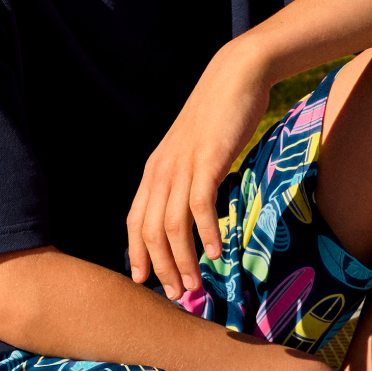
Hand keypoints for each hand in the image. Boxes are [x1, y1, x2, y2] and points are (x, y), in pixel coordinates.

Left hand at [126, 41, 270, 298]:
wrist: (235, 76)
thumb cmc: (219, 115)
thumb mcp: (194, 150)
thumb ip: (188, 178)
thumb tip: (195, 212)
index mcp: (155, 170)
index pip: (136, 220)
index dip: (137, 253)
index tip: (144, 282)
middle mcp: (161, 171)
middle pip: (151, 231)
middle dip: (161, 267)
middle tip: (176, 295)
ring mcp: (183, 166)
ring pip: (173, 226)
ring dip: (183, 260)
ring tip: (195, 285)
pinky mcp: (208, 161)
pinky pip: (201, 207)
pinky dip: (208, 234)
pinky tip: (219, 254)